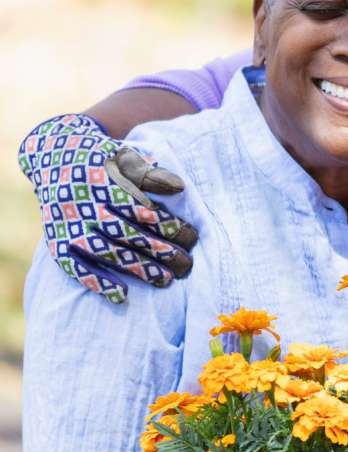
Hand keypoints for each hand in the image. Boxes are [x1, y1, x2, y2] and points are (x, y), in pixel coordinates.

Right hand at [19, 114, 197, 303]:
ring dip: (137, 269)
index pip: (140, 209)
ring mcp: (67, 225)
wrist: (52, 155)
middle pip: (126, 233)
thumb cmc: (100, 158)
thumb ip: (148, 172)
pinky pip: (74, 267)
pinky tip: (122, 295)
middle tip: (187, 264)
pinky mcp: (56, 242)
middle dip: (160, 251)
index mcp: (100, 180)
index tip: (191, 237)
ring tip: (167, 280)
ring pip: (106, 252)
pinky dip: (97, 282)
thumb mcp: (122, 156)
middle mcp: (81, 204)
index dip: (168, 225)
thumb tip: (179, 188)